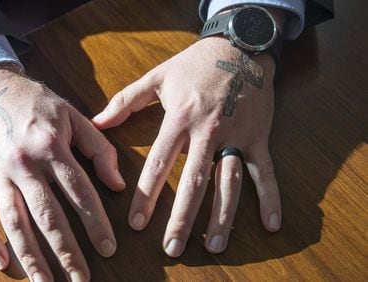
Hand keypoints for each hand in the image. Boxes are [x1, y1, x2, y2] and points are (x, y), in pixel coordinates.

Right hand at [0, 65, 125, 280]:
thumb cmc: (36, 103)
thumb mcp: (72, 115)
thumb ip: (99, 149)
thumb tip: (117, 184)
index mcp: (51, 146)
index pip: (79, 192)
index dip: (96, 222)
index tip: (108, 248)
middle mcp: (23, 164)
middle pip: (47, 215)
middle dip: (66, 251)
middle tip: (81, 278)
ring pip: (14, 222)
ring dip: (30, 255)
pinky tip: (2, 263)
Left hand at [92, 37, 280, 256]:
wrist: (239, 47)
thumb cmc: (194, 64)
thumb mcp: (158, 76)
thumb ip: (125, 100)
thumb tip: (97, 121)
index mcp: (180, 119)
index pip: (160, 163)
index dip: (146, 195)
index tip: (136, 224)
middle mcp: (208, 132)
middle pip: (194, 181)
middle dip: (182, 217)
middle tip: (171, 248)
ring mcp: (236, 135)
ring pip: (229, 182)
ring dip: (222, 216)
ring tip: (213, 246)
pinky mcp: (258, 137)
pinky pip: (265, 171)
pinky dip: (270, 197)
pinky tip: (271, 225)